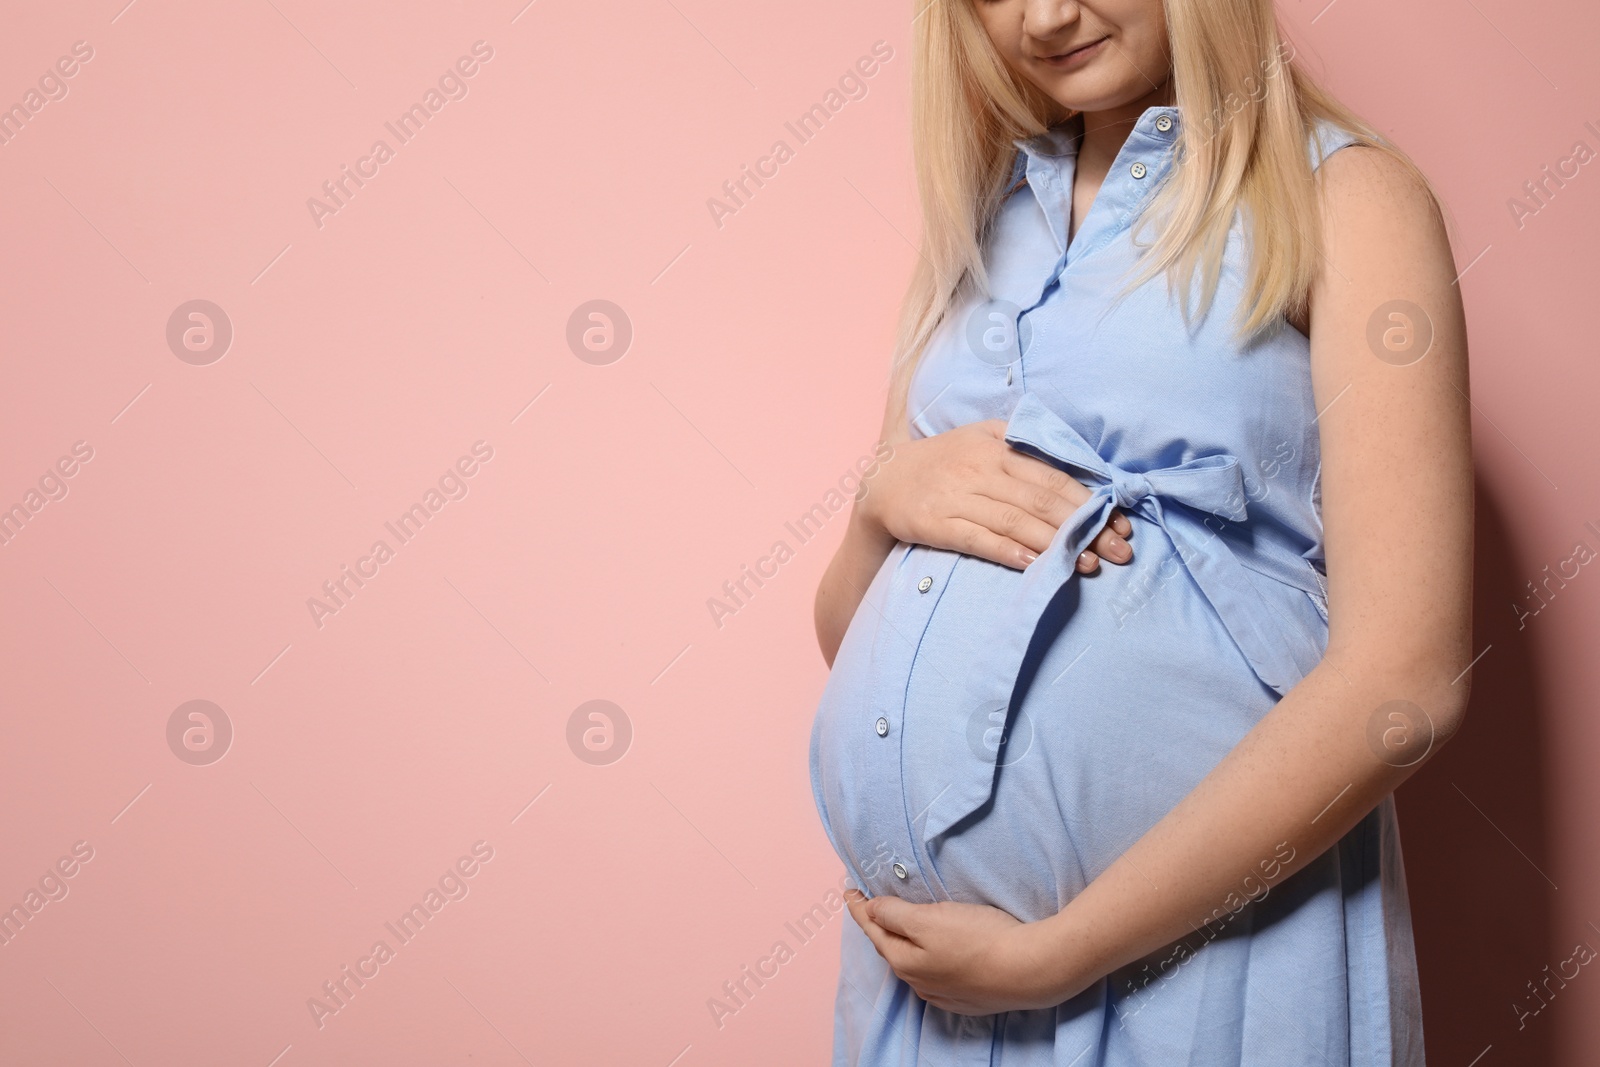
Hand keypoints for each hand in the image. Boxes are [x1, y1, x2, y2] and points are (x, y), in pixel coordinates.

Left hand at [844, 889, 1070, 1014]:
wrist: (1030, 970)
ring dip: (903, 943)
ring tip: (898, 925)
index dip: (859, 907)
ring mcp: (944, 993)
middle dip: (879, 925)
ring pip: (913, 963)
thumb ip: (895, 914)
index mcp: (904, 960)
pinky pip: (935, 975)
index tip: (848, 890)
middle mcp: (919, 982)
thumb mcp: (929, 919)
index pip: (873, 928)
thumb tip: (870, 910)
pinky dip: (927, 958)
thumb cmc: (979, 940)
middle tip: (869, 904)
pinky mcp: (967, 997)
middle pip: (891, 947)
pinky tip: (932, 954)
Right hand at [861, 420, 1131, 572]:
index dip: (1091, 501)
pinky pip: (977, 539)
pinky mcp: (934, 522)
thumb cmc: (944, 463)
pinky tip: (1034, 566)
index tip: (1122, 525)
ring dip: (1055, 544)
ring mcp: (956, 496)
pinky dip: (1007, 551)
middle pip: (1042, 499)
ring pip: (1015, 520)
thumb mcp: (981, 438)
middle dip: (1085, 527)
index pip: (1054, 475)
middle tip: (1119, 552)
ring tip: (1088, 564)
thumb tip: (1079, 466)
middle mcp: (979, 468)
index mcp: (997, 445)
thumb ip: (1024, 444)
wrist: (881, 482)